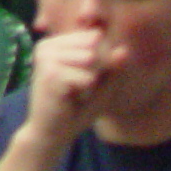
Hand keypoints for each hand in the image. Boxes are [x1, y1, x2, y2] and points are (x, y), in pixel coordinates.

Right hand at [17, 26, 121, 153]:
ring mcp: (46, 57)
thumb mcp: (101, 85)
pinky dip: (85, 91)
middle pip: (94, 47)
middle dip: (96, 72)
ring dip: (90, 82)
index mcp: (57, 43)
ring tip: (74, 93)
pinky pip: (87, 77)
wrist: (52, 133)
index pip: (95, 37)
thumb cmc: (77, 109)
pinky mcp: (50, 73)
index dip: (102, 62)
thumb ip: (113, 67)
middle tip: (78, 89)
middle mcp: (48, 45)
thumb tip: (124, 49)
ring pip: (91, 59)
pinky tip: (69, 98)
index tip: (84, 81)